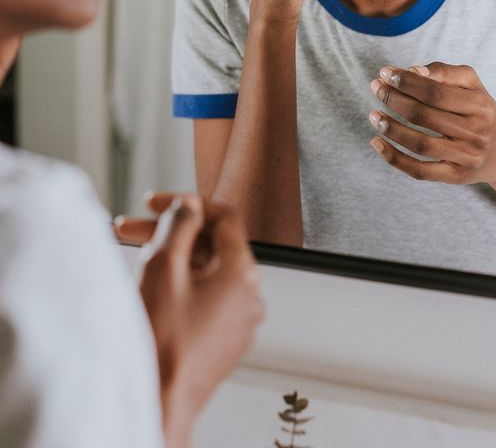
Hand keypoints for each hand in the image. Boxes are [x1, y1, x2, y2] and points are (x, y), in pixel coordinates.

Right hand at [131, 193, 264, 447]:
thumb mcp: (164, 268)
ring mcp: (239, 321)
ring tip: (136, 261)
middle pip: (212, 246)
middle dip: (170, 234)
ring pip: (207, 273)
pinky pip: (207, 299)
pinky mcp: (224, 340)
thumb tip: (188, 206)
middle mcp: (250, 296)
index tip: (156, 204)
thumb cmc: (162, 345)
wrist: (159, 405)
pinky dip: (181, 287)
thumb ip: (178, 226)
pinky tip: (151, 290)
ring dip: (172, 260)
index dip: (187, 204)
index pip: (223, 218)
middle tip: (132, 229)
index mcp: (243, 274)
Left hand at [368, 62, 495, 187]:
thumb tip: (413, 70)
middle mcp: (476, 133)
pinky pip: (420, 171)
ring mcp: (466, 158)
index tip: (386, 72)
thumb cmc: (479, 111)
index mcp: (480, 106)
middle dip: (394, 100)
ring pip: (421, 145)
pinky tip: (377, 143)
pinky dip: (395, 159)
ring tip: (374, 115)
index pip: (436, 92)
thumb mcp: (472, 85)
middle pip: (425, 117)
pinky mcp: (455, 177)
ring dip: (391, 129)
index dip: (407, 82)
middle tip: (376, 88)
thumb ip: (445, 72)